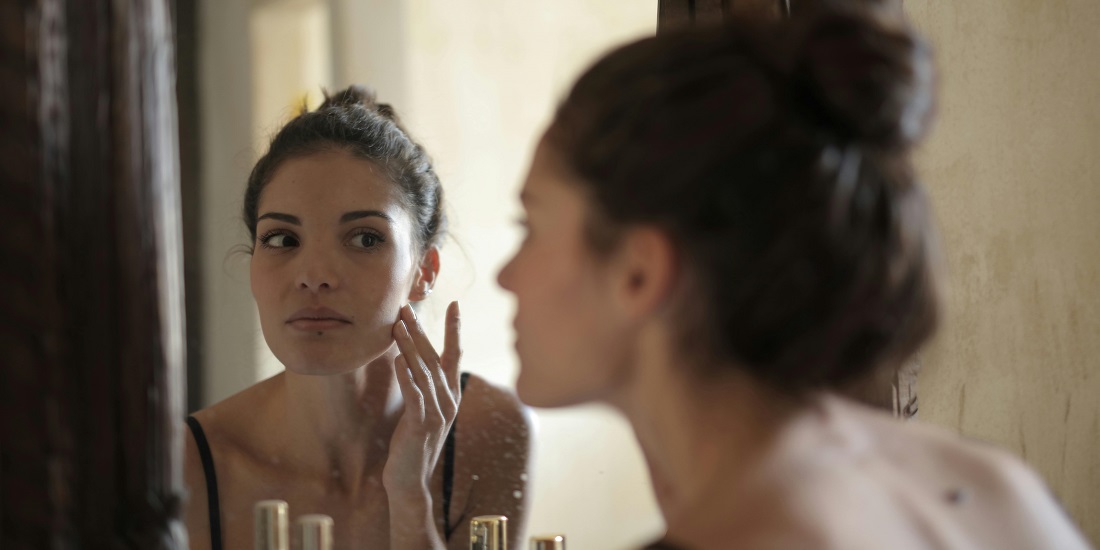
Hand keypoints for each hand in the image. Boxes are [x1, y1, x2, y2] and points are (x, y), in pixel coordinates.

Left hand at [383, 301, 461, 496]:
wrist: (410, 481)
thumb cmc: (413, 444)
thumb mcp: (423, 411)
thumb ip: (424, 387)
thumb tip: (413, 360)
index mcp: (450, 395)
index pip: (454, 355)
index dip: (454, 329)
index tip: (454, 304)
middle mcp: (448, 400)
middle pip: (435, 357)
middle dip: (421, 330)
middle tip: (408, 307)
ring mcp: (437, 413)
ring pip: (423, 372)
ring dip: (410, 346)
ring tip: (398, 325)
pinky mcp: (421, 425)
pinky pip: (414, 396)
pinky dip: (407, 377)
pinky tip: (398, 360)